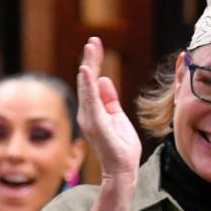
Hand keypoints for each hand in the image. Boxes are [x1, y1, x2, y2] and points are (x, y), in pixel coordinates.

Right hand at [76, 38, 141, 183]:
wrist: (122, 169)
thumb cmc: (121, 146)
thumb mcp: (117, 116)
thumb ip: (109, 99)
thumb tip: (104, 79)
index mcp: (94, 110)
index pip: (93, 82)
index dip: (94, 63)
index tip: (96, 45)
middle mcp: (88, 112)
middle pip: (88, 81)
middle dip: (91, 59)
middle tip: (93, 40)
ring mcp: (90, 117)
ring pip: (88, 87)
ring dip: (89, 66)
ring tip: (91, 48)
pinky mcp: (96, 122)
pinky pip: (91, 100)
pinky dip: (88, 84)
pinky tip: (87, 71)